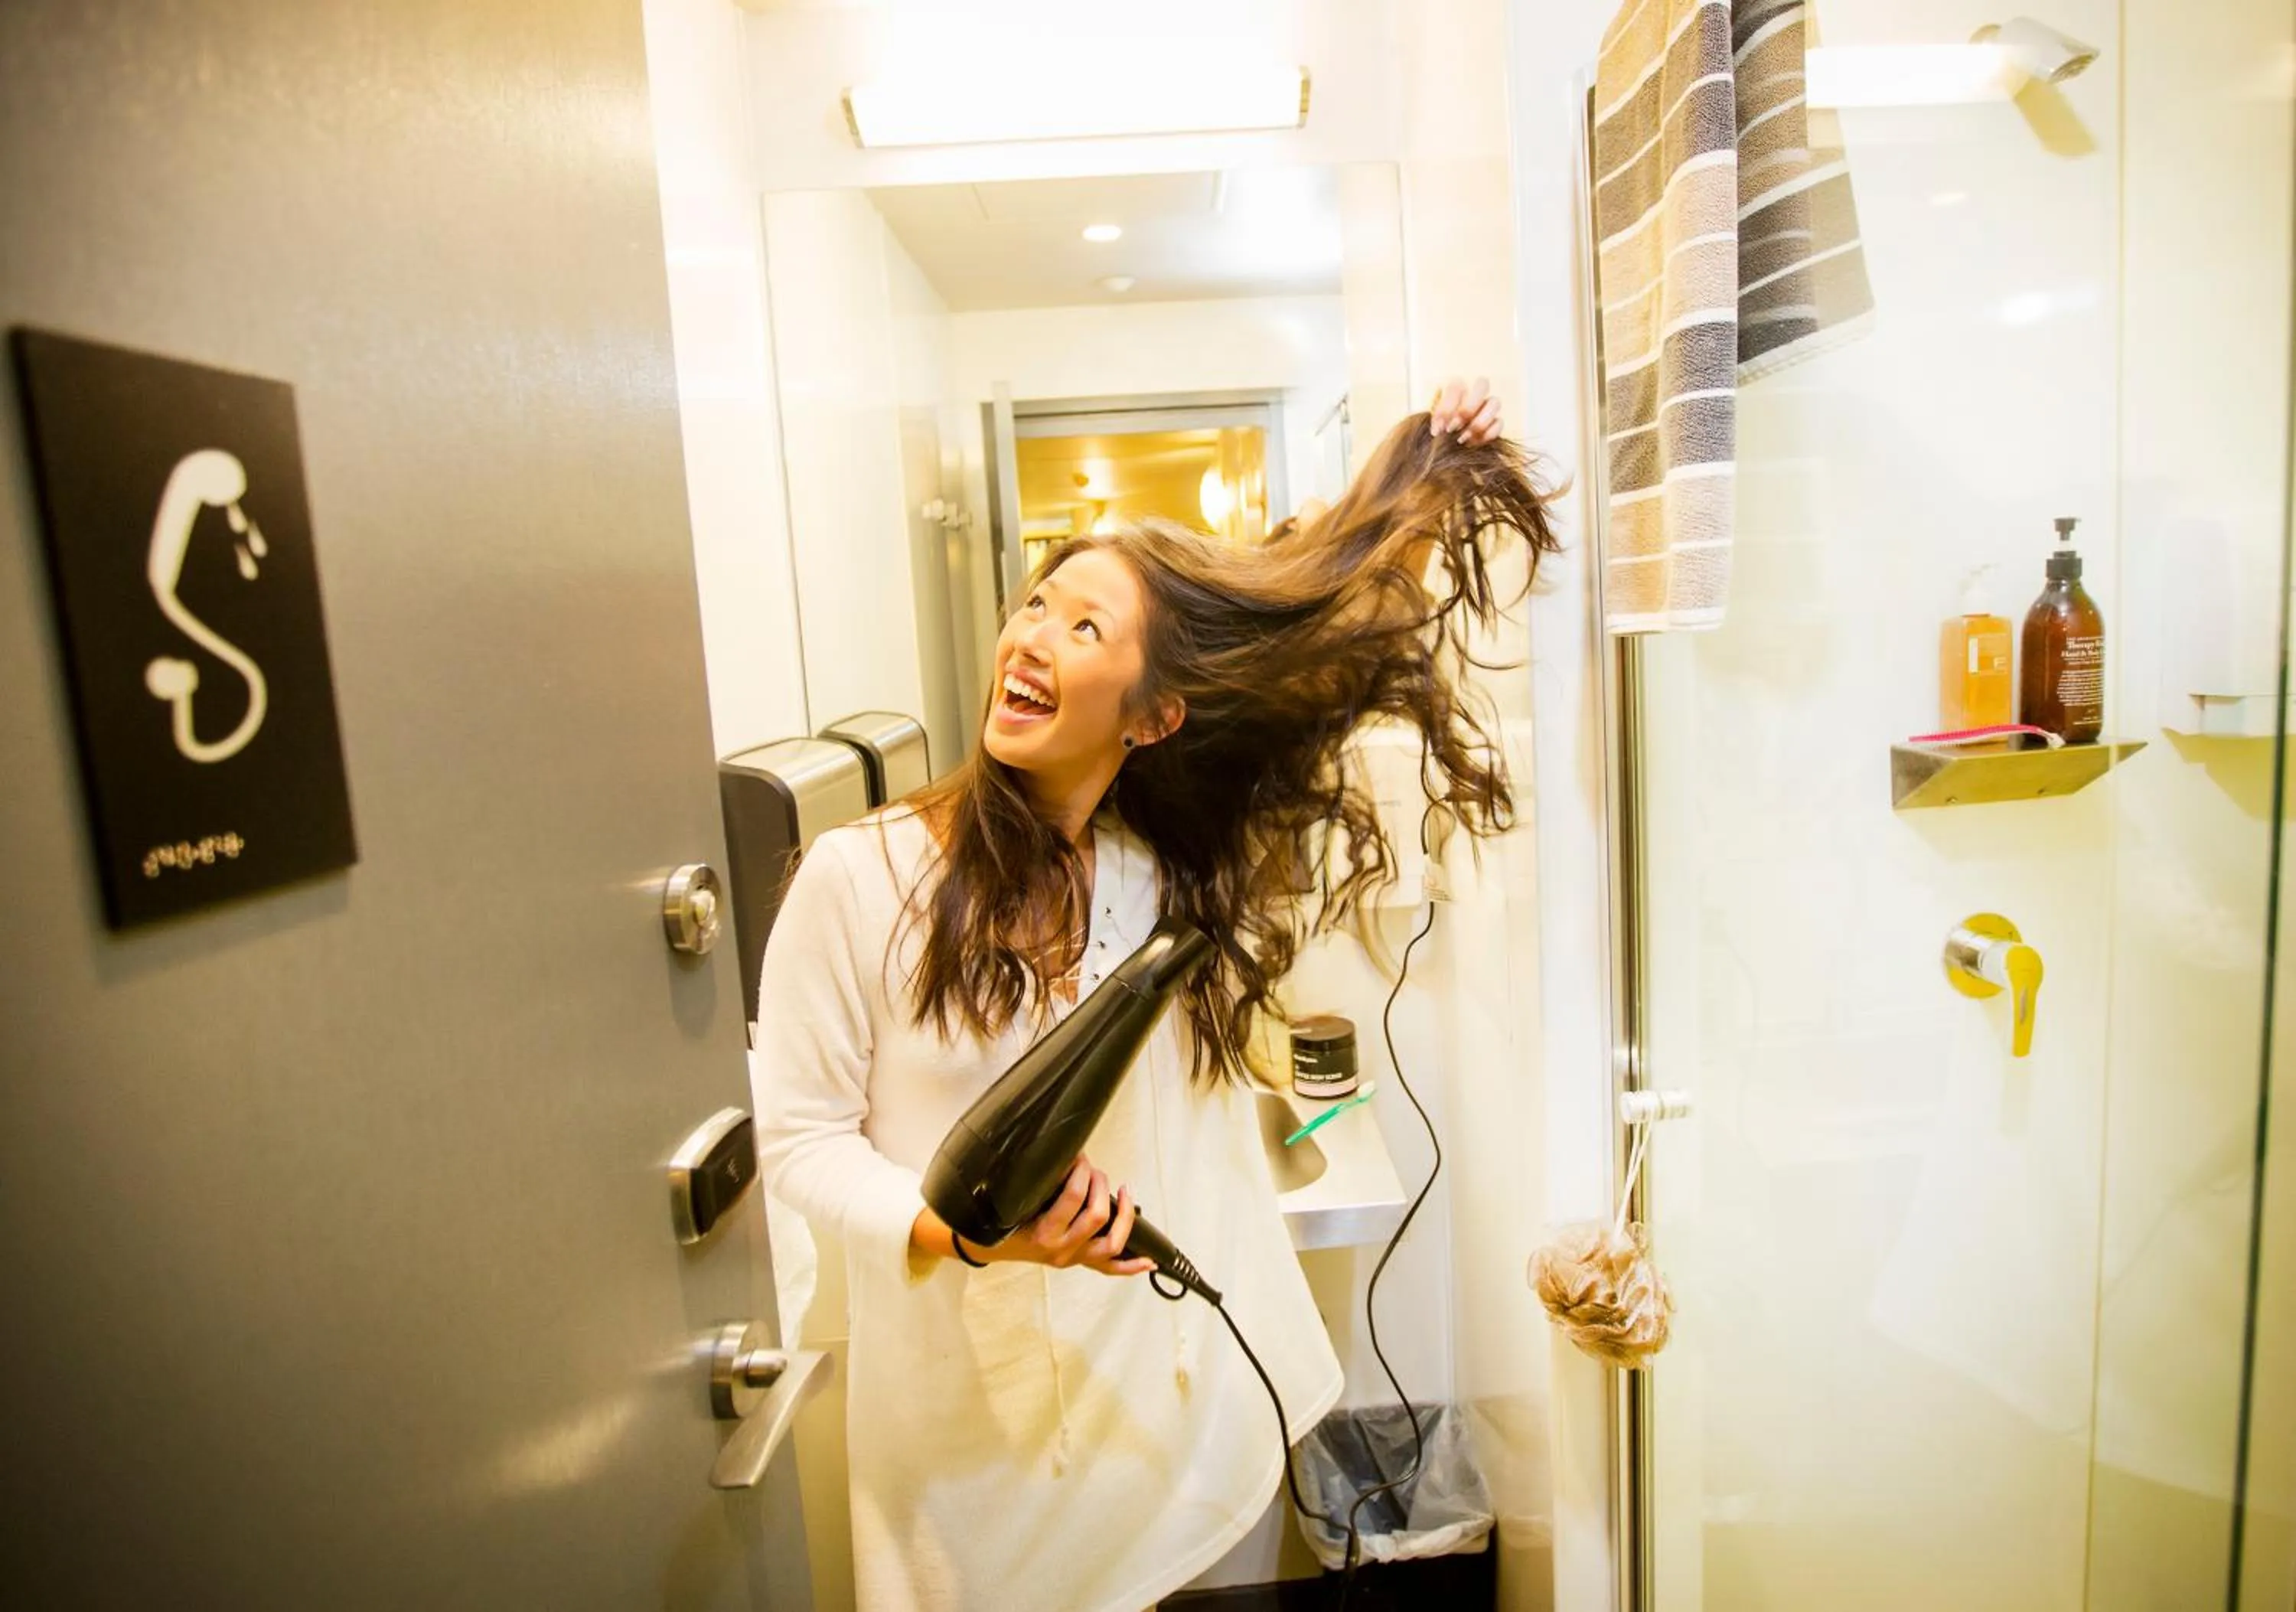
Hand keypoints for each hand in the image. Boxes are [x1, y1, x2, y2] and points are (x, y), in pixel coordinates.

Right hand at [1000, 1156, 1156, 1277]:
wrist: (990, 1246)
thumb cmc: (1002, 1218)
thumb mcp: (1017, 1198)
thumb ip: (1042, 1182)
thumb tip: (1069, 1155)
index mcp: (1044, 1232)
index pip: (1073, 1197)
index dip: (1082, 1171)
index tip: (1079, 1157)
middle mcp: (1061, 1249)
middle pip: (1097, 1216)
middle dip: (1100, 1184)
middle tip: (1093, 1170)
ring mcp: (1073, 1258)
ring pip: (1112, 1244)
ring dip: (1125, 1216)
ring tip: (1125, 1193)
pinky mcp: (1079, 1262)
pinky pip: (1110, 1269)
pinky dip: (1132, 1266)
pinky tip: (1149, 1261)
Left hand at [1428, 376, 1503, 444]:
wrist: (1447, 447)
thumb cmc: (1439, 430)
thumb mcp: (1433, 424)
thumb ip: (1436, 423)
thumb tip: (1438, 431)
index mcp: (1456, 388)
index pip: (1456, 386)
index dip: (1447, 407)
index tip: (1439, 429)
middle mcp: (1474, 393)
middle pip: (1483, 384)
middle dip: (1468, 408)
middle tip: (1454, 429)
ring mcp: (1488, 406)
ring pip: (1495, 402)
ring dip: (1479, 422)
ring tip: (1463, 440)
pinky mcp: (1496, 422)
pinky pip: (1499, 422)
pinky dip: (1488, 434)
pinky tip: (1474, 443)